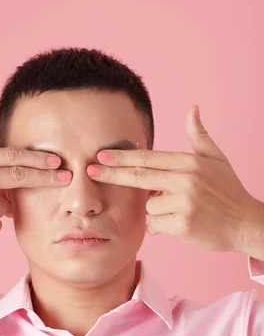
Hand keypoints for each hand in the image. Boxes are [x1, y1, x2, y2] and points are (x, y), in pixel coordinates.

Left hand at [87, 105, 257, 252]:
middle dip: (112, 173)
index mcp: (190, 163)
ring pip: (149, 205)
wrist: (245, 223)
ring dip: (156, 210)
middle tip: (89, 170)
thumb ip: (199, 136)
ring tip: (179, 210)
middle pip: (139, 176)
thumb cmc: (228, 191)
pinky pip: (156, 225)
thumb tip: (192, 108)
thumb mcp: (216, 159)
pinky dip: (161, 226)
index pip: (149, 158)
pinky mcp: (183, 225)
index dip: (123, 157)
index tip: (101, 155)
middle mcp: (186, 180)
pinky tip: (179, 224)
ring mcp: (184, 203)